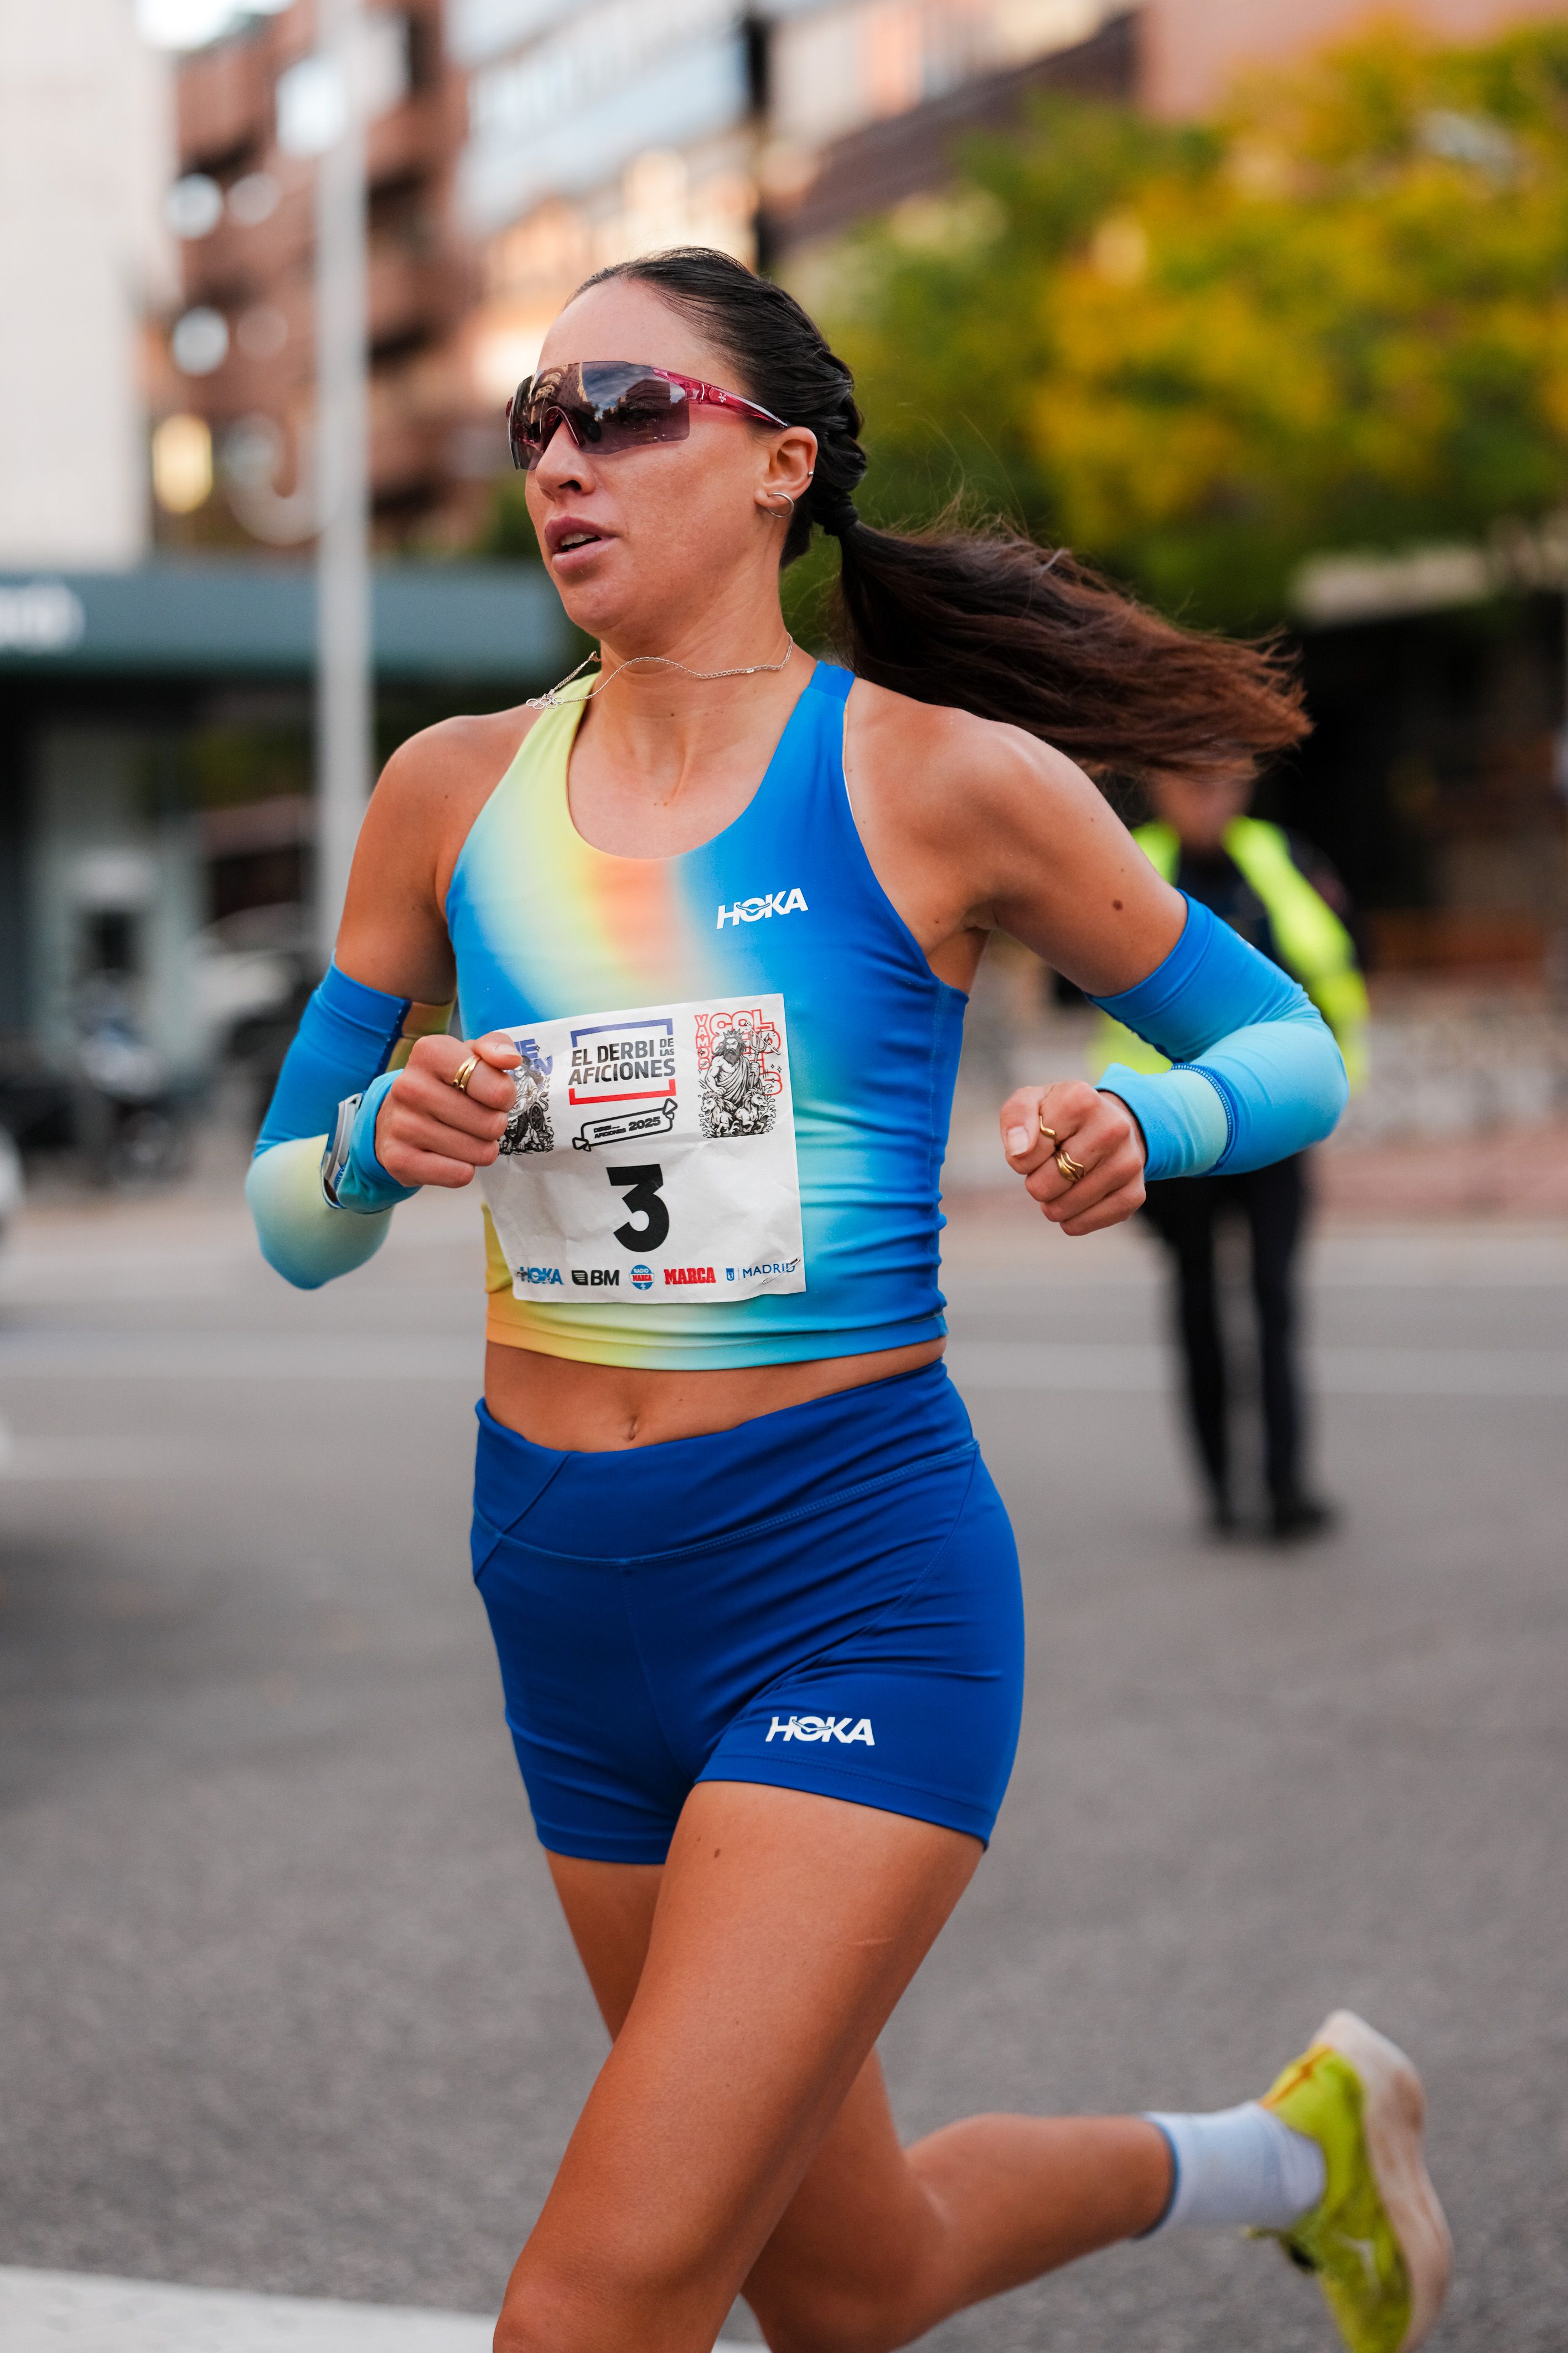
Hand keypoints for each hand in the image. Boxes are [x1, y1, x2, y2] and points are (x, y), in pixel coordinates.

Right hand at [374, 1031, 520, 1189]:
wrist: (394, 1119)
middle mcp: (409, 1086)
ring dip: (481, 1149)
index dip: (505, 1097)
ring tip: (463, 1137)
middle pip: (491, 1124)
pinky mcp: (398, 1160)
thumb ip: (495, 1047)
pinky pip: (459, 1175)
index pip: (498, 1089)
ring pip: (479, 1153)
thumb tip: (510, 1058)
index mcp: (430, 1053)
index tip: (493, 1096)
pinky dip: (463, 1170)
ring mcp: (401, 1124)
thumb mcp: (469, 1056)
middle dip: (493, 1126)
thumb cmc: (444, 1085)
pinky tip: (449, 1156)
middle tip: (477, 1120)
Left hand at [999, 1079, 1146, 1237]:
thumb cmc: (1062, 1116)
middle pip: (1044, 1186)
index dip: (1021, 1158)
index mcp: (1082, 1101)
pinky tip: (1078, 1200)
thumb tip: (1018, 1152)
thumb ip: (1016, 1117)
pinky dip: (1071, 1220)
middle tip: (1051, 1166)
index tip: (1038, 1145)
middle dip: (1037, 1182)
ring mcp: (1127, 1163)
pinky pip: (1084, 1224)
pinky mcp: (1134, 1194)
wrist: (1111, 1124)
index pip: (1026, 1155)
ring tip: (1064, 1181)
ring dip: (1052, 1203)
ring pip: (1062, 1209)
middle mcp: (1112, 1129)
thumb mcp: (1033, 1102)